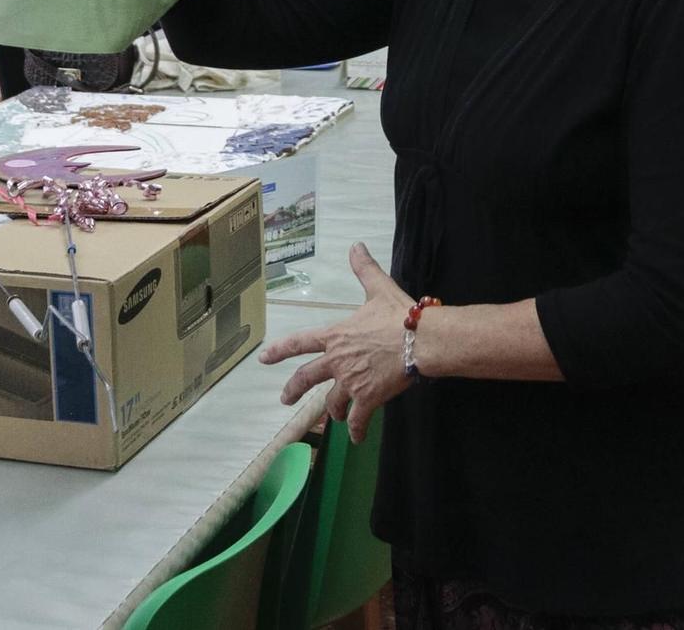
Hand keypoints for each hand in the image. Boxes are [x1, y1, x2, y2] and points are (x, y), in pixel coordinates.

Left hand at [258, 243, 412, 443]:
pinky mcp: (367, 398)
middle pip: (307, 378)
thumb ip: (364, 269)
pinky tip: (358, 438)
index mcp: (336, 336)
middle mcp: (337, 361)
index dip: (280, 351)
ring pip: (332, 402)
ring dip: (332, 411)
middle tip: (284, 399)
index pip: (300, 343)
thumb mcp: (379, 289)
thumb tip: (356, 245)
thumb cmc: (399, 315)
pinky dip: (357, 430)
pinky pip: (358, 419)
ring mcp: (350, 382)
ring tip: (336, 418)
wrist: (420, 341)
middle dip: (293, 389)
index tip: (263, 359)